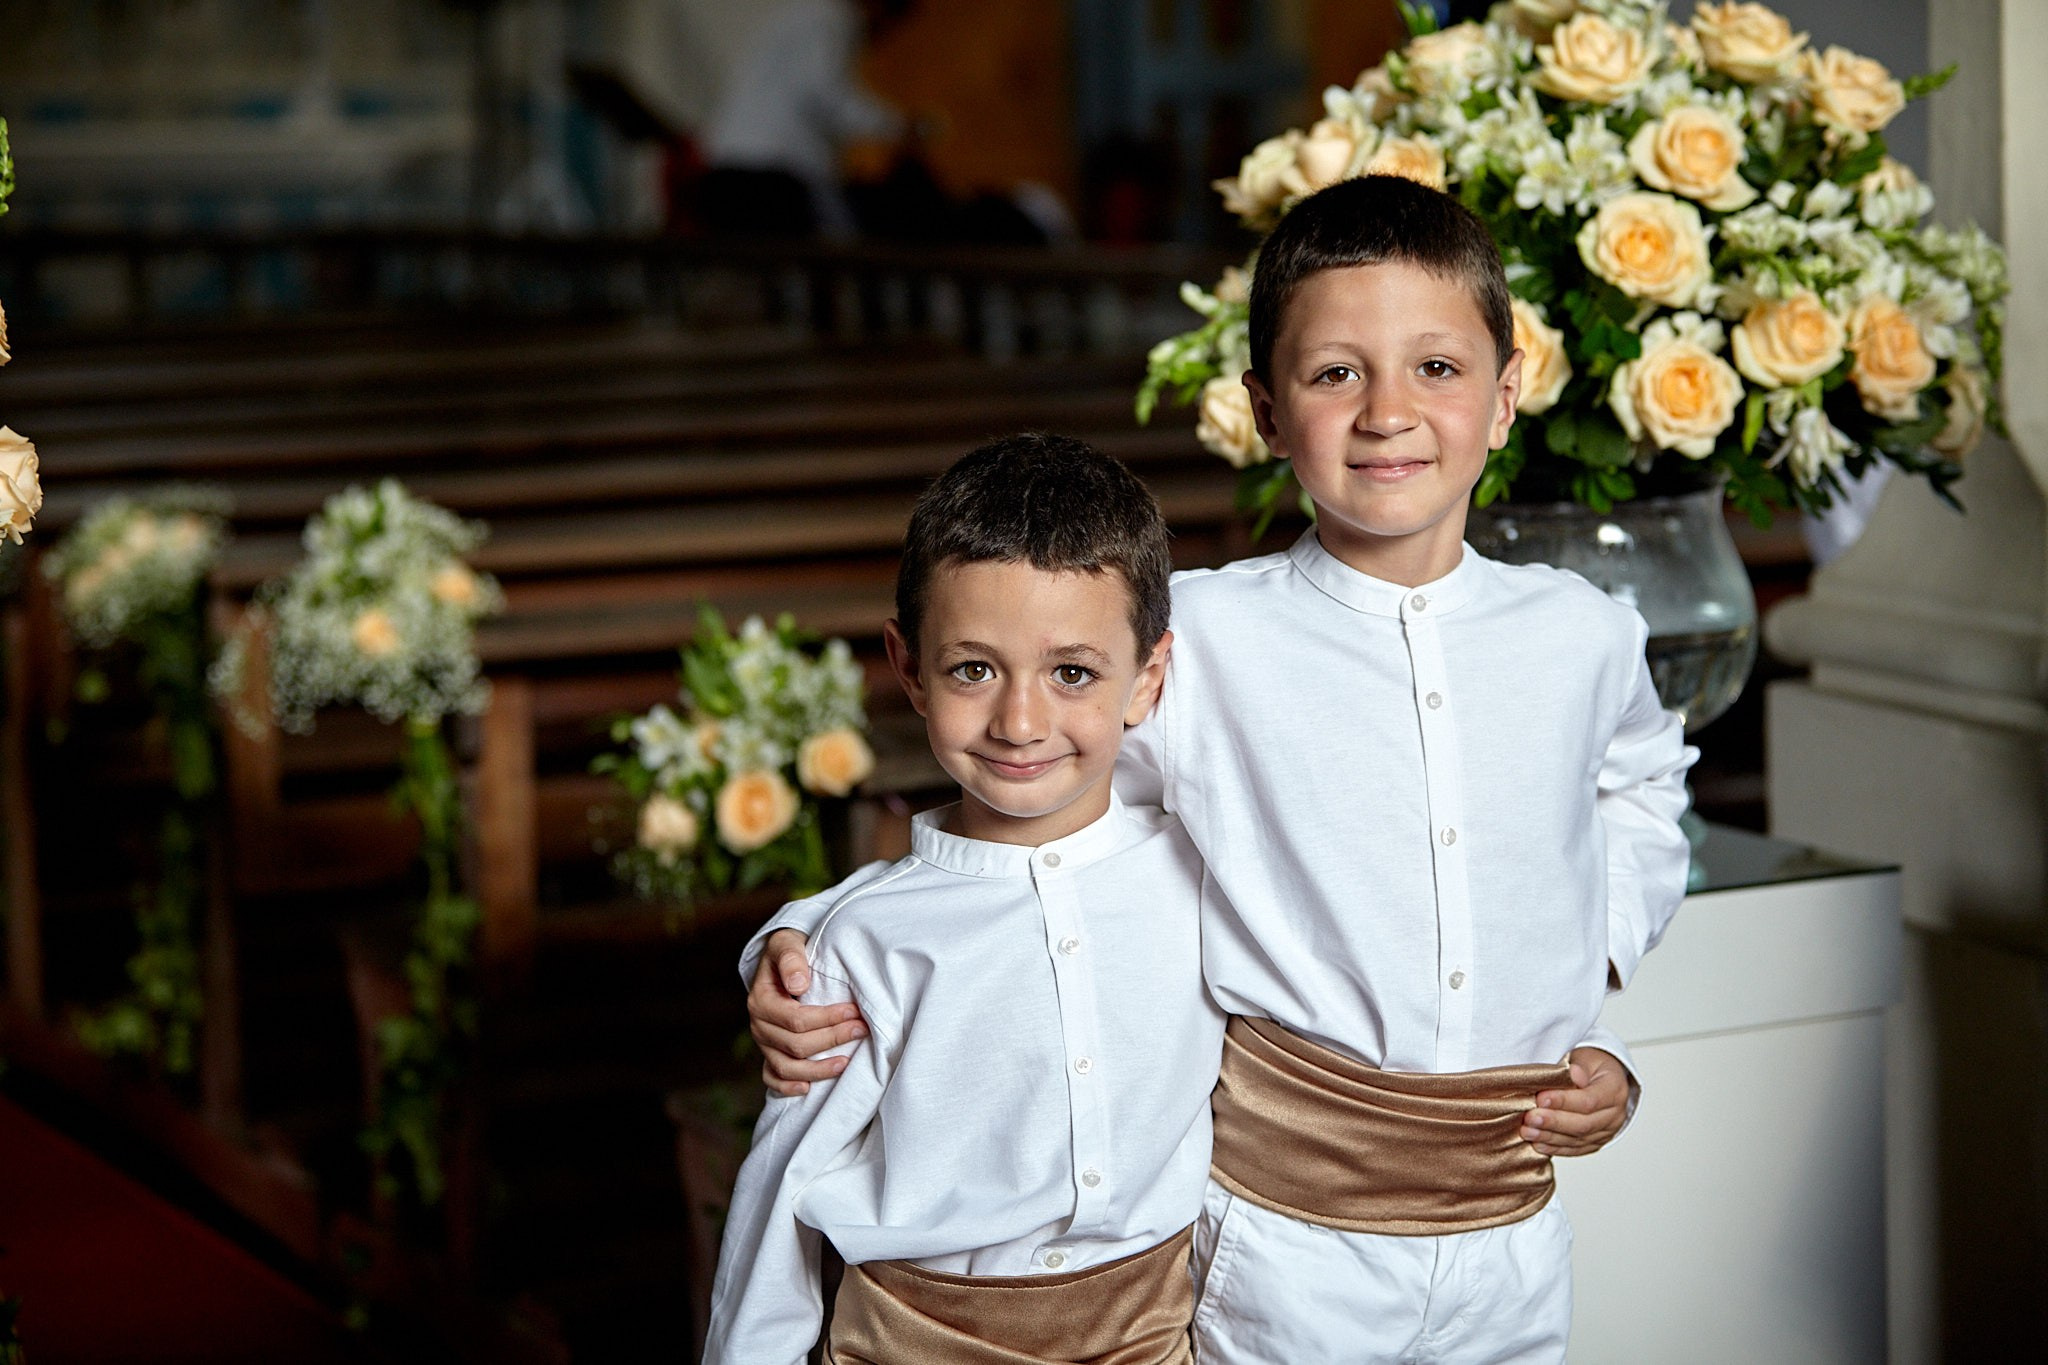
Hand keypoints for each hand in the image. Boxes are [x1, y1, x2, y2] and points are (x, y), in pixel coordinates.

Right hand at [748, 929, 867, 1095]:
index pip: (795, 1019)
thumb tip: (798, 985)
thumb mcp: (786, 943)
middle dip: (831, 1039)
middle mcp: (759, 1025)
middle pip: (795, 1045)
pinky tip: (808, 1088)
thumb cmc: (788, 952)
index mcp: (761, 1000)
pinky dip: (788, 1087)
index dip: (826, 1019)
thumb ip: (791, 958)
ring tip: (846, 1063)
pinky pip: (772, 1078)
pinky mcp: (769, 1053)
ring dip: (817, 1069)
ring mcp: (763, 1043)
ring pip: (786, 1067)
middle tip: (860, 1029)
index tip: (853, 1011)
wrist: (781, 961)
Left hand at [1520, 1047, 1629, 1156]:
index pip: (1589, 1101)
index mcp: (1614, 1090)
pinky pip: (1575, 1149)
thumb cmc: (1591, 1066)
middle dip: (1553, 1122)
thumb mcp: (1586, 1058)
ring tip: (1527, 1131)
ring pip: (1578, 1139)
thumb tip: (1572, 1074)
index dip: (1564, 1101)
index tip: (1540, 1098)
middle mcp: (1615, 1115)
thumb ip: (1578, 1068)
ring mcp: (1606, 1132)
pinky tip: (1538, 1144)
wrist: (1602, 1078)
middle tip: (1530, 1118)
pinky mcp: (1595, 1143)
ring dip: (1549, 1137)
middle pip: (1583, 1124)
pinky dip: (1555, 1148)